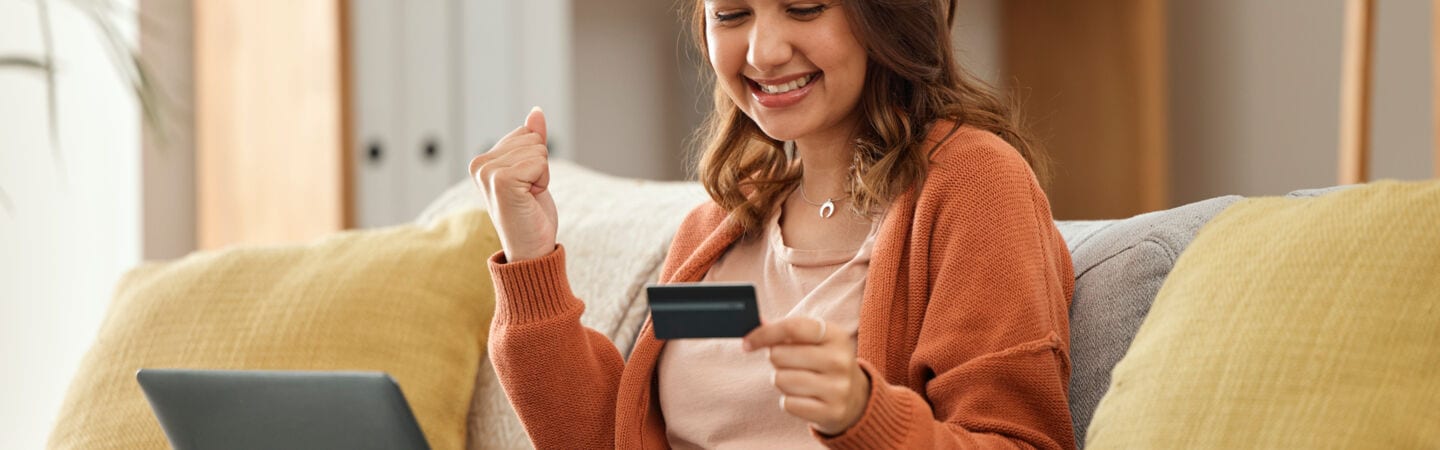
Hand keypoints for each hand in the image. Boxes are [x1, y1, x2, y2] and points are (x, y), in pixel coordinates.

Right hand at [469, 107, 557, 261]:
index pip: (525, 134)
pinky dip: (543, 181)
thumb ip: (532, 141)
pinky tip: (530, 199)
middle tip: (528, 194)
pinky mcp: (501, 180)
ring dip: (542, 175)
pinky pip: (540, 161)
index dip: (536, 160)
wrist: (531, 250)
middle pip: (532, 139)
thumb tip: (536, 111)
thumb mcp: (534, 171)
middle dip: (540, 166)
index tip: (525, 186)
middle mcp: (479, 165)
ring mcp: (487, 172)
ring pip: (538, 149)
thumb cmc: (532, 214)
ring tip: (528, 198)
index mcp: (482, 161)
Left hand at [743, 317, 869, 435]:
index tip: (747, 343)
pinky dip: (789, 401)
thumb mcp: (815, 341)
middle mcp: (840, 360)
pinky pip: (789, 404)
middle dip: (776, 360)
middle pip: (780, 355)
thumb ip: (787, 331)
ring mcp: (838, 388)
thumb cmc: (824, 363)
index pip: (791, 327)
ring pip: (781, 380)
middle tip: (790, 365)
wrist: (855, 399)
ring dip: (781, 381)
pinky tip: (804, 398)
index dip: (764, 334)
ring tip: (798, 381)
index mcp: (835, 335)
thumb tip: (758, 321)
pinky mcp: (832, 411)